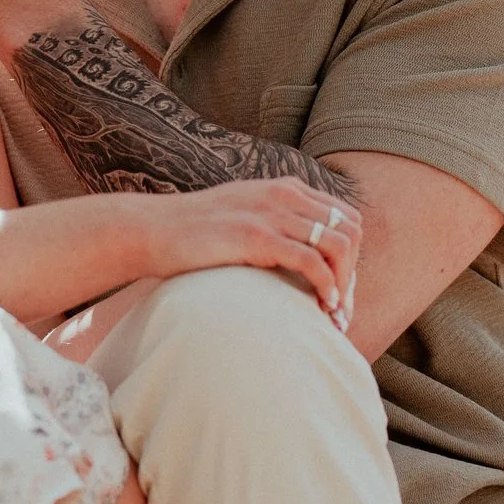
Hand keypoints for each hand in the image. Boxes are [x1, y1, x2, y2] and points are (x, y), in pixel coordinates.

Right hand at [141, 178, 361, 325]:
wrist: (150, 230)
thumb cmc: (193, 234)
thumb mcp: (243, 216)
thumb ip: (274, 225)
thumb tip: (301, 257)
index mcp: (286, 188)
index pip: (345, 217)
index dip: (352, 257)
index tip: (340, 292)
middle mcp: (285, 195)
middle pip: (351, 231)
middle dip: (353, 274)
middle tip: (340, 311)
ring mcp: (271, 213)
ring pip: (339, 246)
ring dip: (345, 285)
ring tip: (334, 315)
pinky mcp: (256, 237)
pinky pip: (312, 261)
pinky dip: (326, 287)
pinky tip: (322, 307)